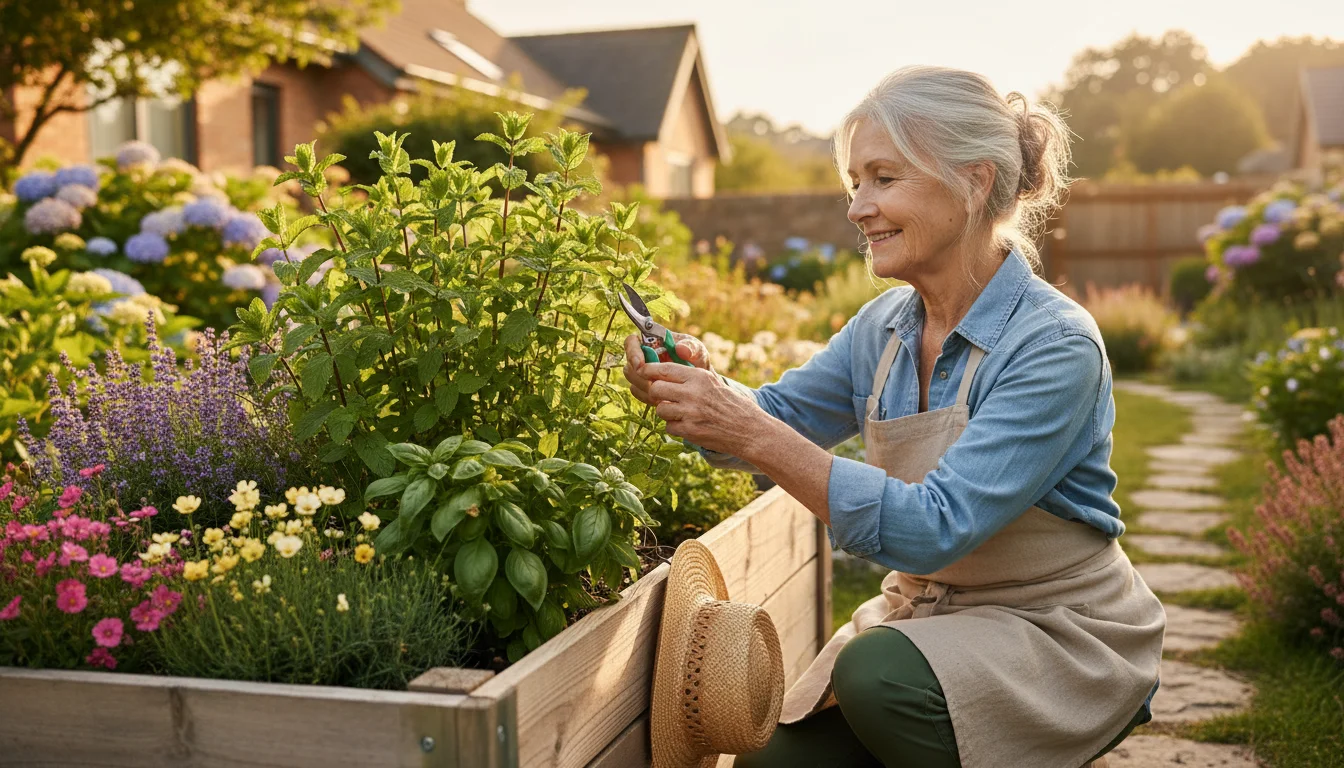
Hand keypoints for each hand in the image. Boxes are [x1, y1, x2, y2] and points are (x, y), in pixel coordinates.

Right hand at [623, 332, 711, 406]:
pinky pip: (638, 393)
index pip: (631, 342)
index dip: (632, 352)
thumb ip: (692, 347)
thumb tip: (680, 348)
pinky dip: (647, 396)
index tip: (640, 364)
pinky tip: (661, 399)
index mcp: (652, 341)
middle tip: (652, 383)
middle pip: (628, 364)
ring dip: (644, 387)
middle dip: (639, 376)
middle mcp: (643, 356)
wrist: (700, 382)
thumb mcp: (698, 351)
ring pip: (632, 380)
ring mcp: (642, 373)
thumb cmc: (697, 360)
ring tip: (661, 392)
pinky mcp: (644, 387)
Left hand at [641, 360, 764, 456]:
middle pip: (655, 389)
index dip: (649, 371)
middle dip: (656, 394)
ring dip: (666, 413)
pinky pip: (668, 427)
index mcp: (698, 377)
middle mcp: (692, 393)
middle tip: (663, 398)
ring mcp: (690, 413)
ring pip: (660, 409)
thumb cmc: (731, 405)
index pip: (663, 369)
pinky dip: (675, 427)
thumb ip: (690, 377)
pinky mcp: (690, 431)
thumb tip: (661, 373)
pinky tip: (688, 425)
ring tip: (680, 413)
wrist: (749, 430)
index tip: (643, 372)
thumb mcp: (713, 382)